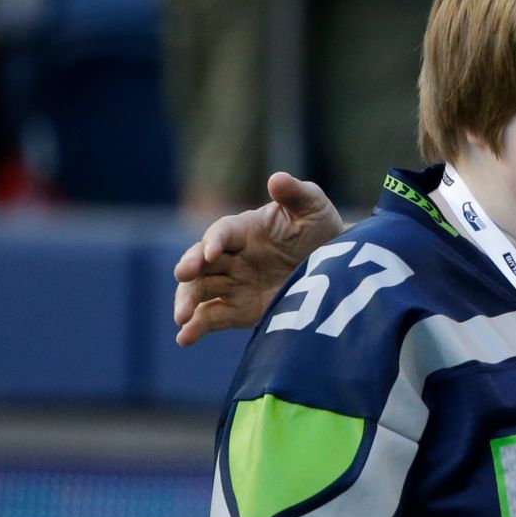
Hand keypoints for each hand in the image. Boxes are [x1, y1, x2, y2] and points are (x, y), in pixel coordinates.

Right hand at [173, 172, 343, 344]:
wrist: (335, 267)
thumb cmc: (319, 228)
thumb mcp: (313, 207)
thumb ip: (295, 193)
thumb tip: (277, 178)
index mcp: (244, 229)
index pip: (222, 232)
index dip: (215, 240)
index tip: (212, 252)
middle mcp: (231, 256)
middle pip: (201, 262)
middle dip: (190, 268)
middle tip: (183, 275)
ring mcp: (232, 283)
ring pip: (200, 290)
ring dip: (187, 301)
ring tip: (181, 317)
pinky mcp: (238, 309)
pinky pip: (212, 318)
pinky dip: (197, 328)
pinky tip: (185, 338)